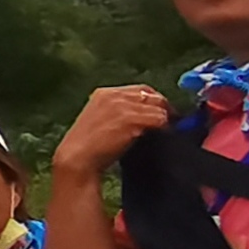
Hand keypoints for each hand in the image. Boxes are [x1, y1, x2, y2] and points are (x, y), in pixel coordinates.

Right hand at [55, 86, 174, 178]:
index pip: (140, 89)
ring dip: (165, 119)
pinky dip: (165, 127)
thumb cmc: (89, 147)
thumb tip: (145, 115)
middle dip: (163, 107)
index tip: (162, 111)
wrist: (78, 158)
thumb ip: (118, 112)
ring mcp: (122, 106)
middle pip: (151, 95)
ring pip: (158, 107)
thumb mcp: (100, 120)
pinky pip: (159, 119)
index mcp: (104, 93)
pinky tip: (164, 136)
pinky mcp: (131, 119)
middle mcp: (114, 95)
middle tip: (171, 122)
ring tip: (167, 131)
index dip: (154, 100)